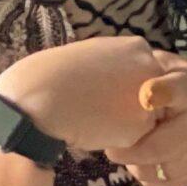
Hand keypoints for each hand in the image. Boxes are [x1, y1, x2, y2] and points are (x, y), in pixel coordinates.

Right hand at [0, 36, 170, 155]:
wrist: (35, 99)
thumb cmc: (50, 75)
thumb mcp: (90, 54)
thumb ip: (114, 62)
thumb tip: (121, 76)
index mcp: (137, 47)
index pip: (143, 73)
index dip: (120, 86)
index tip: (99, 90)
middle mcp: (151, 68)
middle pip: (150, 95)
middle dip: (127, 104)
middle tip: (95, 104)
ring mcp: (148, 96)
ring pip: (143, 118)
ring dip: (122, 122)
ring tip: (90, 114)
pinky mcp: (140, 125)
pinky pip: (132, 138)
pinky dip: (113, 138)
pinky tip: (92, 127)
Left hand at [115, 62, 186, 185]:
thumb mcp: (181, 68)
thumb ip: (150, 68)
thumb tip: (111, 72)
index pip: (178, 91)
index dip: (160, 93)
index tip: (146, 94)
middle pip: (156, 147)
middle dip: (126, 150)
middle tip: (111, 146)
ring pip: (154, 171)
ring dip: (135, 163)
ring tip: (132, 149)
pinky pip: (160, 183)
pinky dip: (147, 174)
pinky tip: (149, 160)